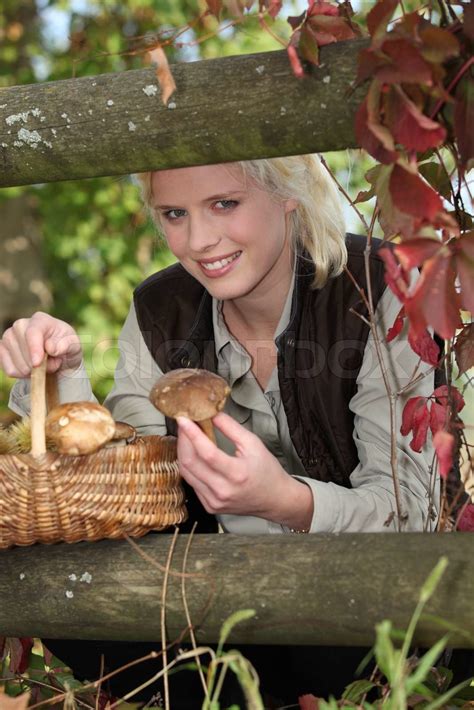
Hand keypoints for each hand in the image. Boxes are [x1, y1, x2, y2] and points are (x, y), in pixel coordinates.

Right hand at [0, 311, 82, 377]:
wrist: (58, 358)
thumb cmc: (66, 348)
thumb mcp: (74, 346)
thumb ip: (66, 345)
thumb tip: (51, 348)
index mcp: (40, 320)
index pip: (32, 332)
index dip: (33, 349)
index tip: (37, 364)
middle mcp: (21, 325)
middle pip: (22, 349)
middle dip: (38, 364)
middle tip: (53, 364)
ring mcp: (9, 337)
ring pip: (16, 363)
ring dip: (32, 371)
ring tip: (44, 366)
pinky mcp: (2, 350)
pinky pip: (9, 370)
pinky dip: (22, 375)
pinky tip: (31, 369)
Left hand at [177, 412, 313, 528]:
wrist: (275, 498)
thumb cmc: (266, 470)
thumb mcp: (253, 443)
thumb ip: (230, 427)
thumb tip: (211, 414)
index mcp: (236, 474)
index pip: (206, 452)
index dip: (191, 434)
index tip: (183, 419)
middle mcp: (223, 491)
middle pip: (190, 463)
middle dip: (183, 440)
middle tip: (184, 425)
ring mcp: (214, 501)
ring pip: (186, 473)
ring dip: (183, 452)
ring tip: (187, 437)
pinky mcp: (209, 506)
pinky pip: (192, 483)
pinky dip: (190, 466)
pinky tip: (194, 455)